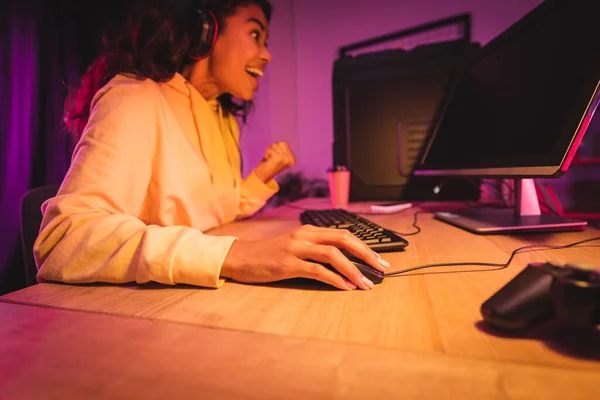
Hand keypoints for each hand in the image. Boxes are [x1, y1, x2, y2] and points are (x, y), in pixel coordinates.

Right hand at [220, 225, 389, 289]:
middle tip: (381, 268)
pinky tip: (344, 287)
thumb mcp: (294, 247)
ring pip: (332, 255)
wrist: (240, 258)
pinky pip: (316, 270)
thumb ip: (315, 250)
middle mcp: (304, 236)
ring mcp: (295, 249)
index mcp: (308, 231)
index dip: (364, 246)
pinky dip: (334, 279)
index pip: (343, 234)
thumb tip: (343, 264)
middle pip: (343, 240)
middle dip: (366, 254)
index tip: (379, 260)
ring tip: (365, 283)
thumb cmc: (268, 255)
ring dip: (353, 270)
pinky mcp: (287, 265)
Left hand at [253, 141, 294, 182]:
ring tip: (269, 159)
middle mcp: (291, 159)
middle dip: (273, 148)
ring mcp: (286, 158)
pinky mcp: (279, 158)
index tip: (274, 158)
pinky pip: (270, 149)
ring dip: (269, 151)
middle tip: (271, 158)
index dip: (276, 148)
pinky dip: (267, 153)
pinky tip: (268, 160)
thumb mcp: (278, 157)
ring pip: (275, 144)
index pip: (284, 143)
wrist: (262, 177)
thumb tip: (282, 141)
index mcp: (292, 159)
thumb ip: (281, 149)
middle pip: (280, 143)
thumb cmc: (269, 166)